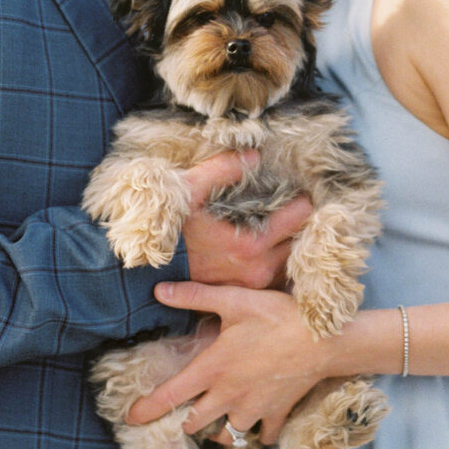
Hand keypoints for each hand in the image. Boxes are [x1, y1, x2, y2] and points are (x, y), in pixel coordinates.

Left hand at [132, 279, 334, 444]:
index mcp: (212, 369)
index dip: (146, 410)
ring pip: (226, 436)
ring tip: (217, 421)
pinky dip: (257, 435)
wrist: (322, 339)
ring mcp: (254, 409)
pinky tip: (257, 423)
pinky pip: (263, 437)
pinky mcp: (277, 414)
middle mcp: (228, 396)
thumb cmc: (276, 316)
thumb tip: (158, 290)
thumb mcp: (233, 300)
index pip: (169, 396)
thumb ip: (194, 296)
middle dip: (185, 421)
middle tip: (183, 415)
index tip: (130, 418)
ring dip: (218, 432)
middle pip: (195, 423)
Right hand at [181, 154, 311, 290]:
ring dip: (287, 242)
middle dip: (297, 224)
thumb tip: (254, 156)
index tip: (297, 192)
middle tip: (289, 208)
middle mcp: (258, 268)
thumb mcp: (190, 191)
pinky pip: (274, 274)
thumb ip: (223, 169)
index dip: (301, 200)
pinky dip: (275, 259)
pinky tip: (266, 245)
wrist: (148, 271)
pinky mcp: (246, 293)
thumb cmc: (170, 230)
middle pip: (298, 240)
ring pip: (288, 259)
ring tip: (279, 226)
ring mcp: (253, 283)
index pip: (299, 217)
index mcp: (250, 243)